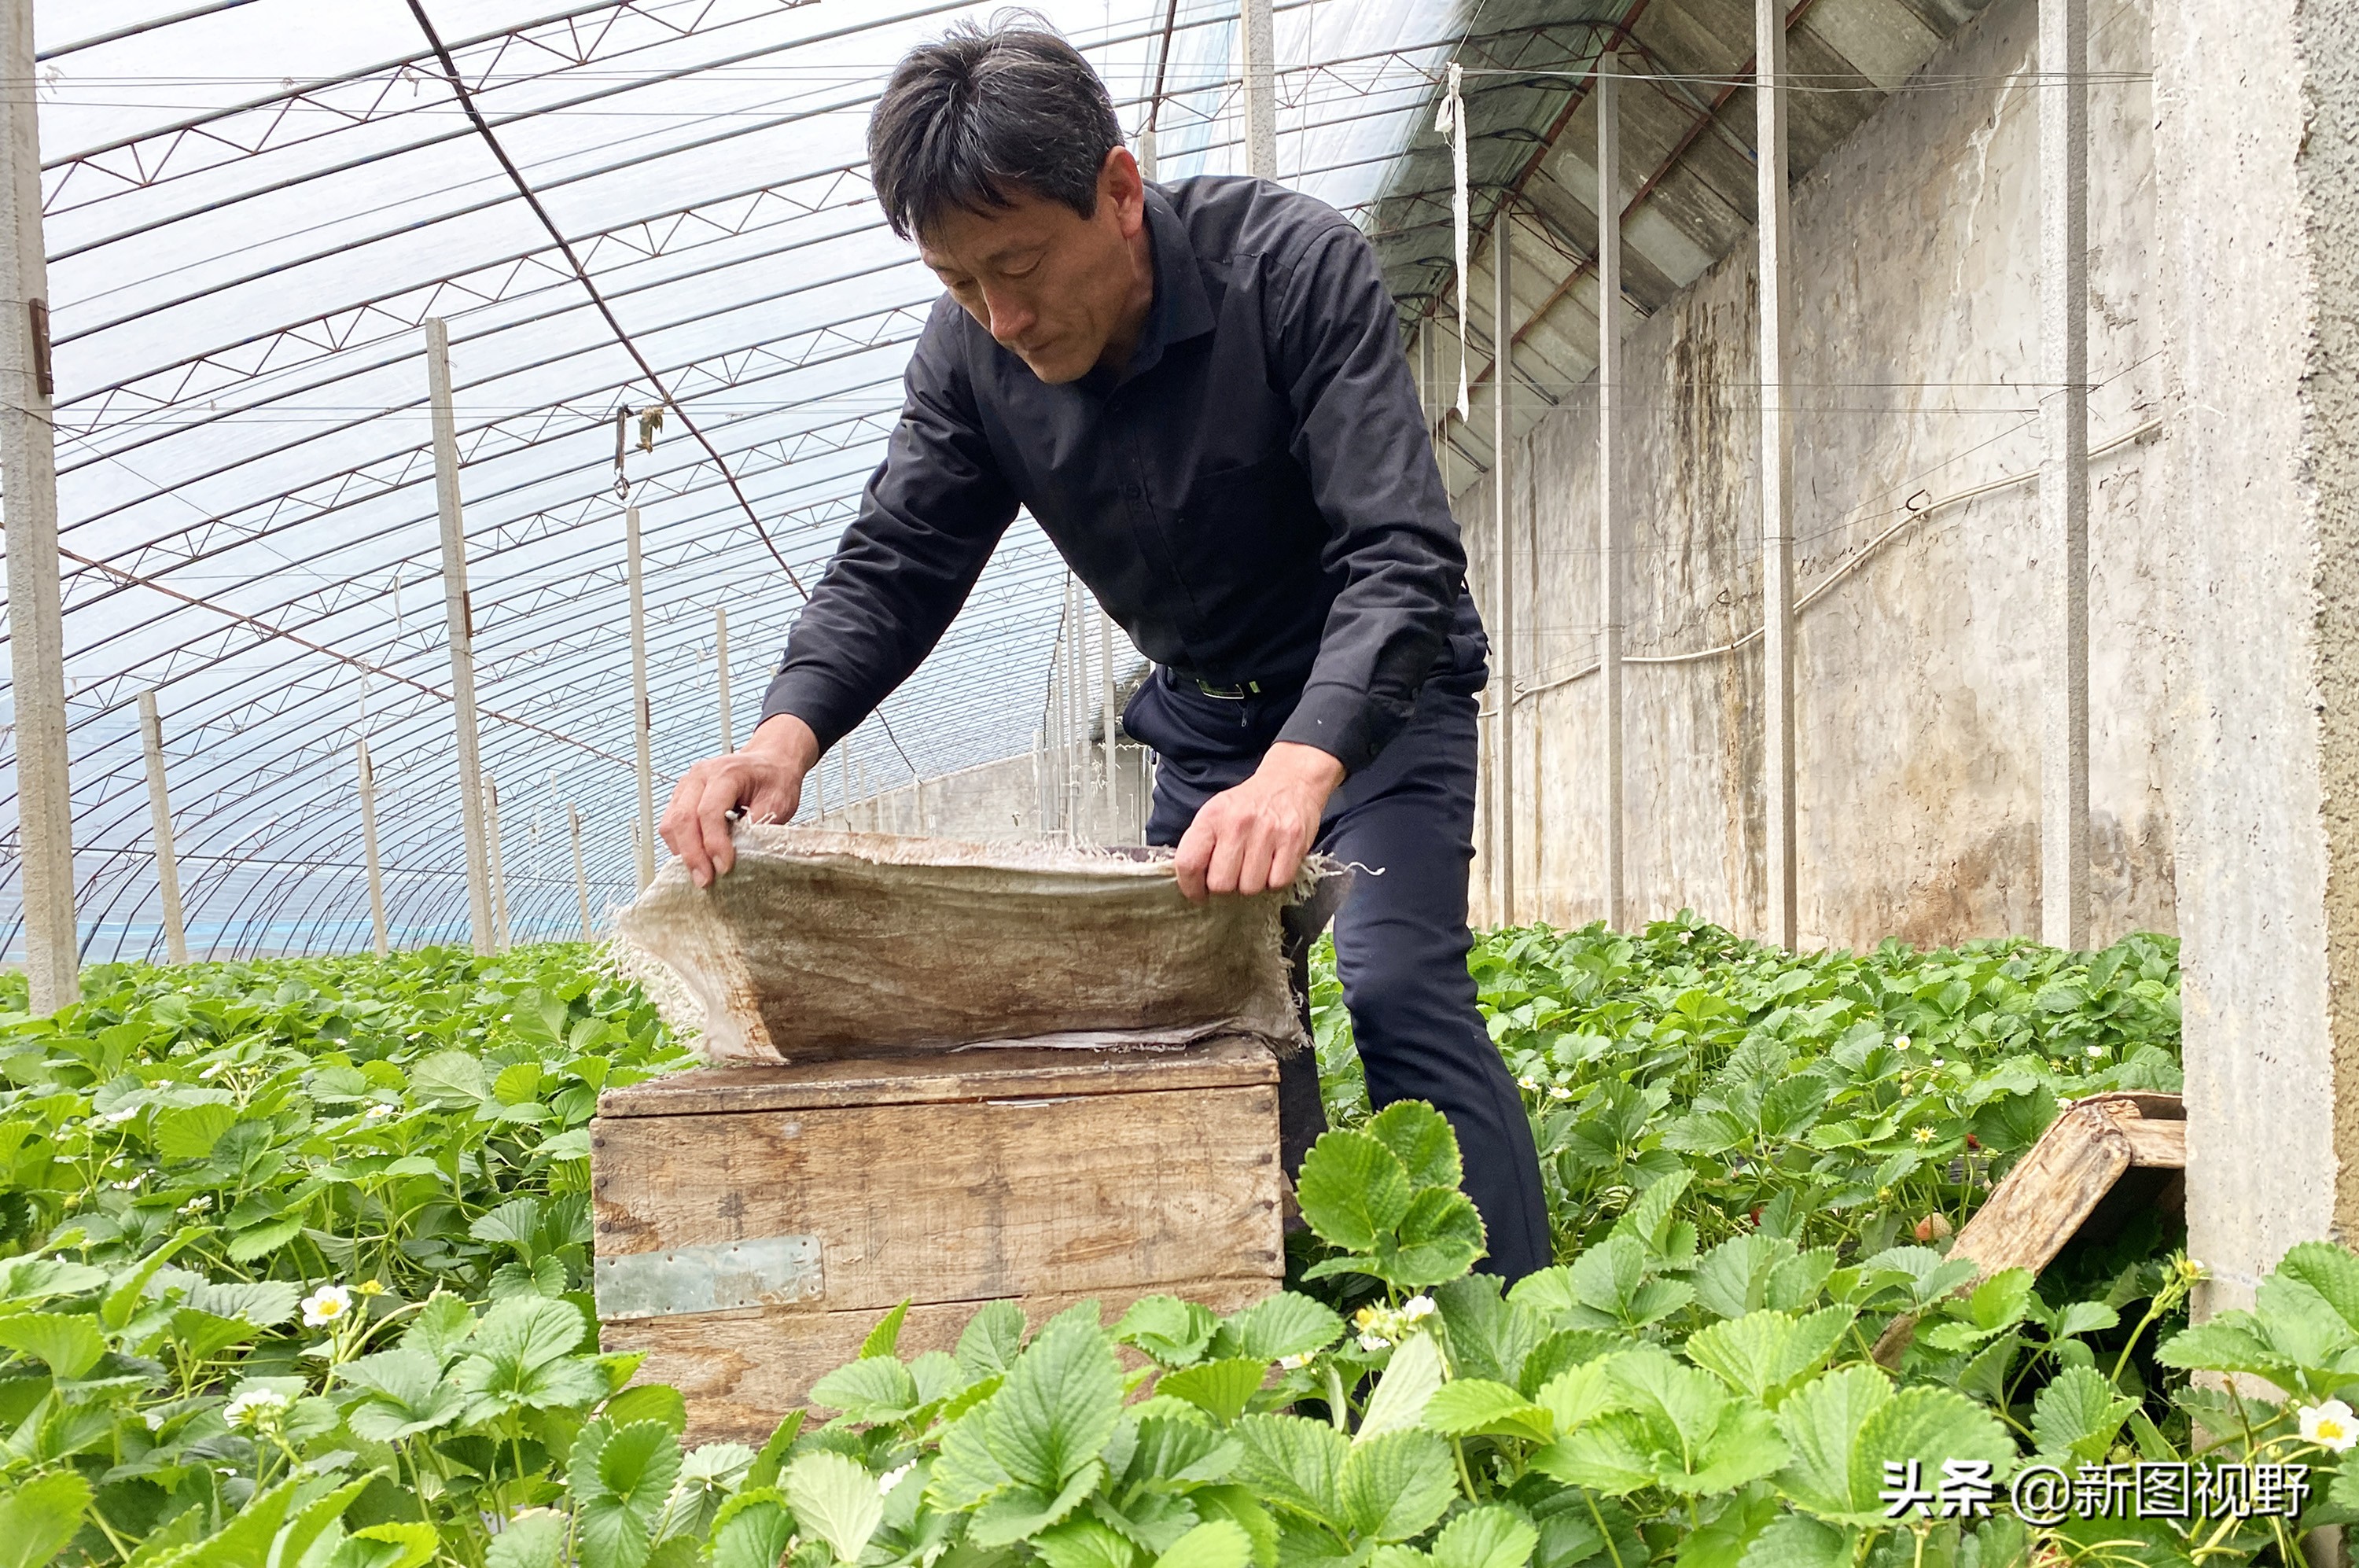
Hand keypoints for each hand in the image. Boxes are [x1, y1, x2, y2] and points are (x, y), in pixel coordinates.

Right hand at [658, 714, 818, 887]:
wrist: (769, 763)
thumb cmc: (775, 780)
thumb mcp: (779, 802)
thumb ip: (757, 826)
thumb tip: (739, 855)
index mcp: (726, 772)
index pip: (709, 811)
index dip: (714, 843)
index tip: (724, 867)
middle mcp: (700, 776)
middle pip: (683, 819)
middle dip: (693, 855)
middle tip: (705, 881)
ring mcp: (686, 786)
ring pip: (671, 824)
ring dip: (683, 853)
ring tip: (701, 874)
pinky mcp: (680, 798)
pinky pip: (670, 825)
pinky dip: (680, 846)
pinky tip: (697, 860)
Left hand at [1173, 741, 1344, 901]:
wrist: (1290, 780)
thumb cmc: (1250, 803)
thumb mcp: (1216, 812)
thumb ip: (1201, 844)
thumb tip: (1190, 881)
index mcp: (1211, 816)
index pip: (1189, 863)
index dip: (1190, 887)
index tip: (1197, 894)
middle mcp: (1237, 823)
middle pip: (1221, 883)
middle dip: (1225, 886)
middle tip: (1232, 874)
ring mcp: (1267, 832)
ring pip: (1249, 887)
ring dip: (1251, 884)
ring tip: (1254, 866)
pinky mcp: (1293, 842)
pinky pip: (1277, 883)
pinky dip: (1274, 881)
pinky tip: (1272, 865)